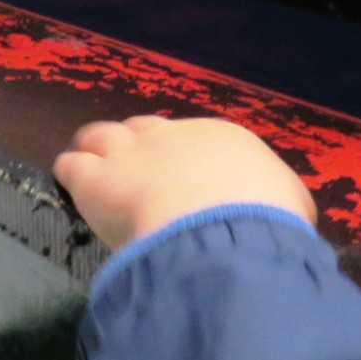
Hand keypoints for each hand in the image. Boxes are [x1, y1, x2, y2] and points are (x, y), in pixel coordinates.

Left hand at [53, 116, 317, 250]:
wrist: (221, 229)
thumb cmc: (265, 220)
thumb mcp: (292, 208)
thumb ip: (278, 202)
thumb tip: (280, 212)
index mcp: (222, 140)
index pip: (194, 141)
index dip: (183, 160)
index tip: (181, 180)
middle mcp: (172, 136)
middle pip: (143, 129)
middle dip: (137, 146)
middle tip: (133, 170)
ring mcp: (128, 153)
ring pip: (100, 136)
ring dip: (96, 149)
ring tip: (90, 164)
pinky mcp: (93, 179)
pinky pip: (72, 165)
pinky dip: (70, 172)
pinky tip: (68, 183)